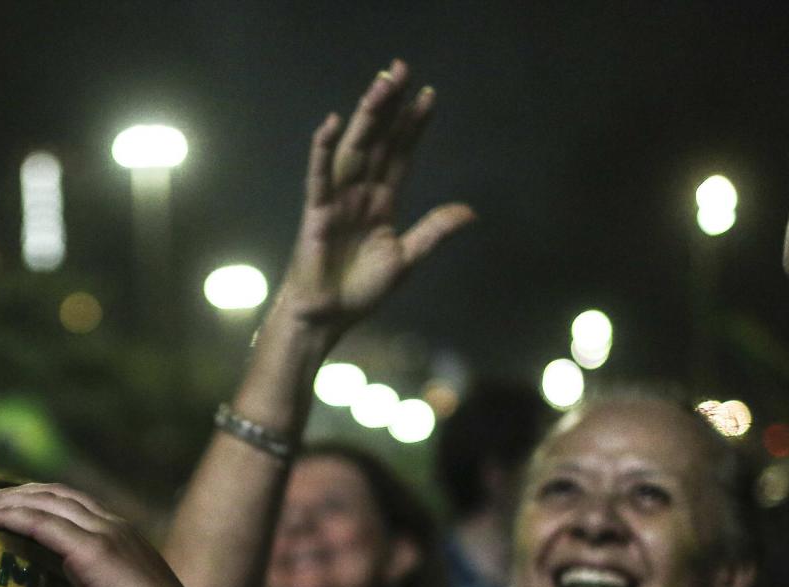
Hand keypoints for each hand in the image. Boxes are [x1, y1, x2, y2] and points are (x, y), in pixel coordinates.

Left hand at [0, 485, 227, 586]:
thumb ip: (98, 585)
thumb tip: (71, 584)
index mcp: (124, 536)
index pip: (74, 505)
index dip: (38, 500)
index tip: (8, 505)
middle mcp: (115, 526)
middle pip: (56, 495)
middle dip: (16, 493)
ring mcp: (106, 534)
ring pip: (44, 503)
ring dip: (5, 500)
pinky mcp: (94, 551)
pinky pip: (41, 523)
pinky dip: (10, 515)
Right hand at [274, 60, 473, 336]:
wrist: (326, 317)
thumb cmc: (359, 291)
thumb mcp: (405, 259)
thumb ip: (433, 232)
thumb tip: (471, 212)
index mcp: (382, 202)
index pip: (401, 154)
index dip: (413, 125)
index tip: (428, 95)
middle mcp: (360, 193)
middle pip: (378, 140)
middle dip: (390, 105)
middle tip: (401, 68)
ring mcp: (338, 199)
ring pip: (355, 149)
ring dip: (366, 116)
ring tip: (381, 84)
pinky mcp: (317, 212)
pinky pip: (320, 176)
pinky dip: (323, 150)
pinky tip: (332, 124)